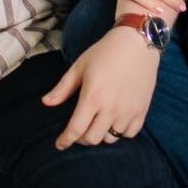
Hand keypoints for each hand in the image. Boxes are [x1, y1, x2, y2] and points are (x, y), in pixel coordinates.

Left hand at [42, 27, 158, 148]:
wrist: (137, 43)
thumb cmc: (105, 52)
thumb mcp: (79, 67)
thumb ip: (62, 88)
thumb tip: (46, 103)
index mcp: (93, 97)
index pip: (76, 129)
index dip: (65, 140)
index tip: (59, 144)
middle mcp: (111, 108)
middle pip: (92, 139)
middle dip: (81, 138)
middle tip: (78, 130)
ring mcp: (128, 111)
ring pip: (111, 138)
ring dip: (101, 134)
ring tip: (97, 123)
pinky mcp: (142, 110)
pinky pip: (129, 133)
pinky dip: (120, 132)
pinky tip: (114, 122)